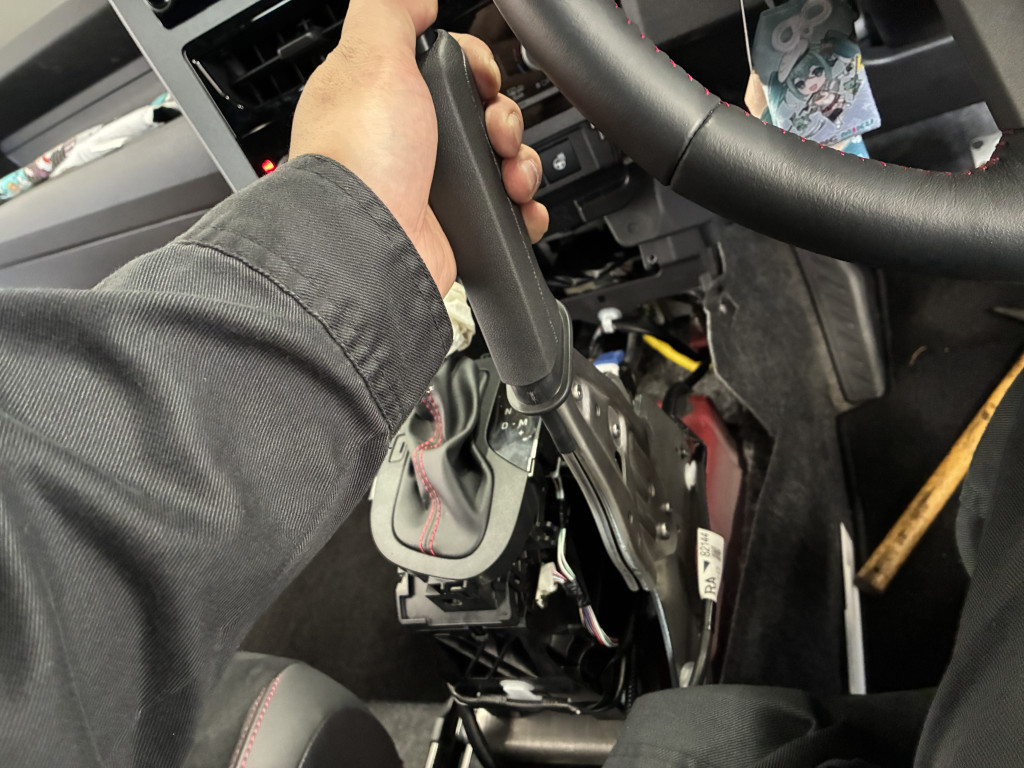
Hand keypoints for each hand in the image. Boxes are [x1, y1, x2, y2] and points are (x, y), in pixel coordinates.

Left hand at [290, 0, 548, 295]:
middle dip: (507, 120)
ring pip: (502, 165)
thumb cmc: (359, 159)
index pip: (450, 70)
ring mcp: (434, 190)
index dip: (478, 68)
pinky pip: (507, 214)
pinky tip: (519, 206)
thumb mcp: (368, 58)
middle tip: (497, 134)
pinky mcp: (456, 230)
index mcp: (386, 99)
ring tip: (512, 177)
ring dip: (523, 165)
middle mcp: (410, 145)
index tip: (481, 78)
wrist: (368, 244)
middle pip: (485, 116)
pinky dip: (524, 210)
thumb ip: (390, 12)